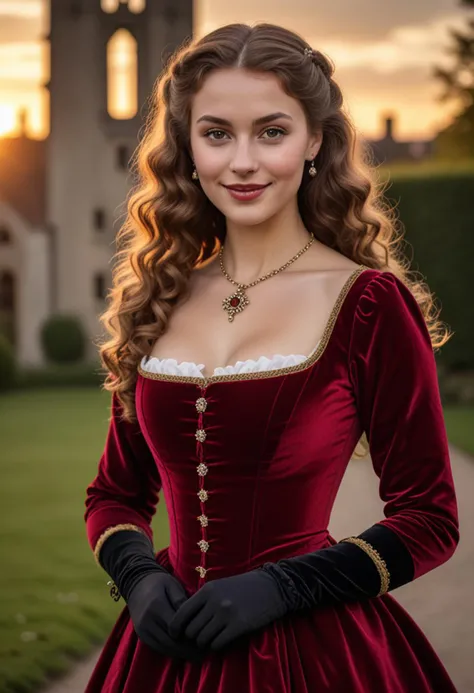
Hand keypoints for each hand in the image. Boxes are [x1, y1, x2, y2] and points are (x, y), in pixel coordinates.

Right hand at [127, 572, 207, 661]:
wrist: (137, 584)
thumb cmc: (159, 582)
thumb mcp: (172, 585)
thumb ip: (180, 600)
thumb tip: (191, 616)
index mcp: (156, 606)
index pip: (175, 627)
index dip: (190, 634)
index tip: (204, 637)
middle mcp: (147, 621)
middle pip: (170, 641)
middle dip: (188, 649)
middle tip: (203, 652)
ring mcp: (143, 630)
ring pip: (164, 648)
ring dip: (181, 653)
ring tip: (196, 654)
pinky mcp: (142, 636)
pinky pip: (158, 648)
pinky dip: (171, 652)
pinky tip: (183, 652)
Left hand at [167, 569, 288, 651]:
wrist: (271, 587)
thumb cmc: (243, 587)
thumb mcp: (219, 586)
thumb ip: (202, 601)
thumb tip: (184, 621)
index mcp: (207, 590)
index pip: (180, 614)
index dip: (176, 628)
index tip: (178, 634)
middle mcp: (214, 602)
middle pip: (191, 630)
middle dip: (193, 637)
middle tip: (199, 638)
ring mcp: (226, 614)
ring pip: (202, 639)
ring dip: (205, 642)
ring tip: (212, 638)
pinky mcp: (239, 625)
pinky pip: (217, 643)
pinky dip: (216, 645)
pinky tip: (222, 640)